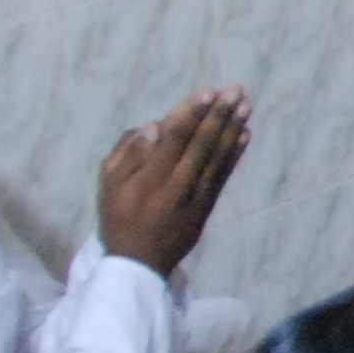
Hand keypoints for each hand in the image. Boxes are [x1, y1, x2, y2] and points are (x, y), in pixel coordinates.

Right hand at [96, 89, 252, 275]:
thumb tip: (153, 126)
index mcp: (149, 177)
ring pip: (217, 157)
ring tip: (245, 106)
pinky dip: (235, 154)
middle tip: (235, 90)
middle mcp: (176, 185)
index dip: (193, 113)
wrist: (139, 262)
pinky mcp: (207, 206)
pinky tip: (245, 135)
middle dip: (219, 115)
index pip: (175, 138)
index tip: (208, 92)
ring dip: (233, 129)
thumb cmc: (118, 216)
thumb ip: (128, 153)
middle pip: (201, 144)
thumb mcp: (108, 184)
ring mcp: (195, 197)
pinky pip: (223, 175)